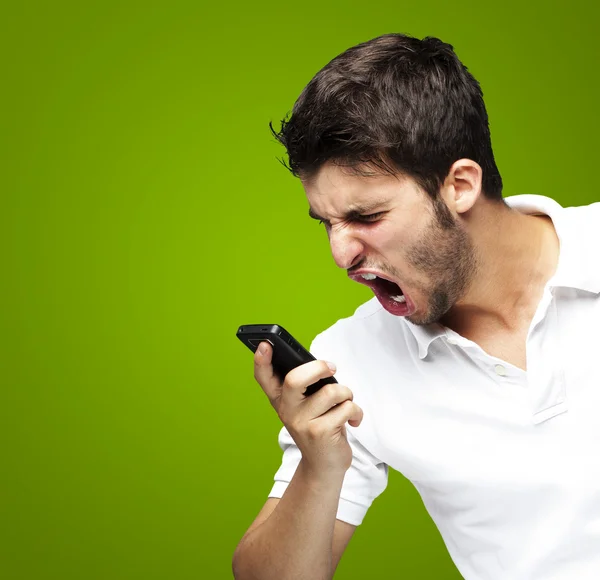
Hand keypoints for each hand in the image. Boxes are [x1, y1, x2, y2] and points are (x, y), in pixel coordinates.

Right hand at [253, 341, 362, 474]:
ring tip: (346, 402)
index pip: (263, 377)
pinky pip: (346, 408)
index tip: (264, 344)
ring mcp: (302, 423)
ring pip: (330, 392)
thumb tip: (323, 366)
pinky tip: (352, 421)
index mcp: (280, 399)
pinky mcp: (320, 433)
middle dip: (318, 367)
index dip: (261, 360)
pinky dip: (356, 412)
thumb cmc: (319, 426)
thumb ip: (307, 386)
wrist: (324, 465)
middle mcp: (286, 410)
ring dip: (346, 393)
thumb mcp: (306, 406)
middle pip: (295, 379)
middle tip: (331, 368)